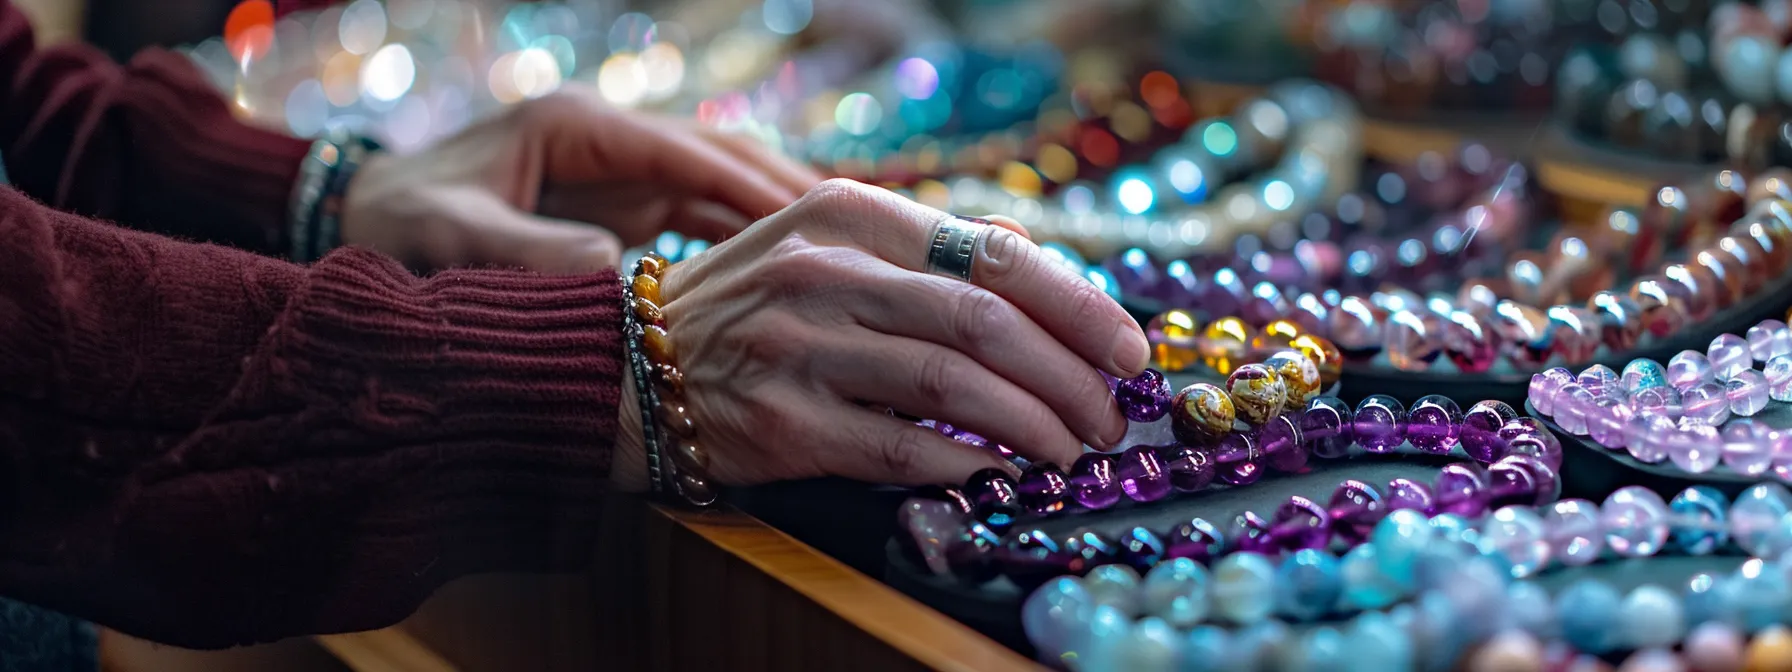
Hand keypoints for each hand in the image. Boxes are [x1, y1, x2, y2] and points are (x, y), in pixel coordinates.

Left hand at [341, 86, 820, 273]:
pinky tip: (790, 272)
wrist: (360, 222)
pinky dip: (744, 238)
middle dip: (784, 192)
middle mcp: (607, 141)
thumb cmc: (399, 226)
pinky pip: (698, 216)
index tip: (810, 217)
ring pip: (718, 184)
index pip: (684, 151)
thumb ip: (533, 254)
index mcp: (575, 127)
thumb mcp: (456, 238)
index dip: (750, 184)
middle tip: (856, 233)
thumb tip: (614, 275)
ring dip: (775, 216)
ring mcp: (616, 171)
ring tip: (844, 255)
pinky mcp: (618, 204)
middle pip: (718, 155)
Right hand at [636, 179, 1149, 487]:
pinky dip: (970, 463)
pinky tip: (1003, 472)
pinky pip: (904, 447)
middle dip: (1070, 377)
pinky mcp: (784, 423)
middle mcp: (825, 271)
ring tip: (1068, 449)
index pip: (994, 254)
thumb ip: (932, 245)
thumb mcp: (831, 242)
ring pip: (955, 384)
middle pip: (986, 321)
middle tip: (1108, 417)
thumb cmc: (754, 306)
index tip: (1128, 350)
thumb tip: (1040, 257)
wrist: (633, 366)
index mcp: (849, 213)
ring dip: (1034, 425)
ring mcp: (799, 346)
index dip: (1079, 305)